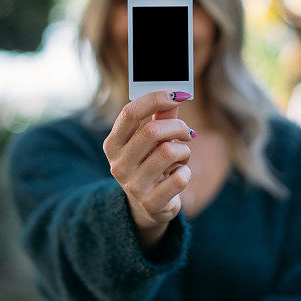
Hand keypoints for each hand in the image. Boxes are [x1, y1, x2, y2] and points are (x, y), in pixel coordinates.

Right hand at [102, 90, 194, 239]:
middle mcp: (118, 164)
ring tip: (181, 158)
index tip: (178, 95)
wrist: (148, 207)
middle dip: (177, 127)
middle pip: (152, 131)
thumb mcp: (151, 142)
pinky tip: (180, 175)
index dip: (156, 98)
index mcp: (113, 144)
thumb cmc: (150, 165)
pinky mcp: (150, 203)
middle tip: (187, 132)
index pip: (130, 112)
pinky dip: (187, 172)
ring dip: (184, 152)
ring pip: (169, 152)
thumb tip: (176, 93)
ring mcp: (133, 185)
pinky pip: (180, 178)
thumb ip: (161, 117)